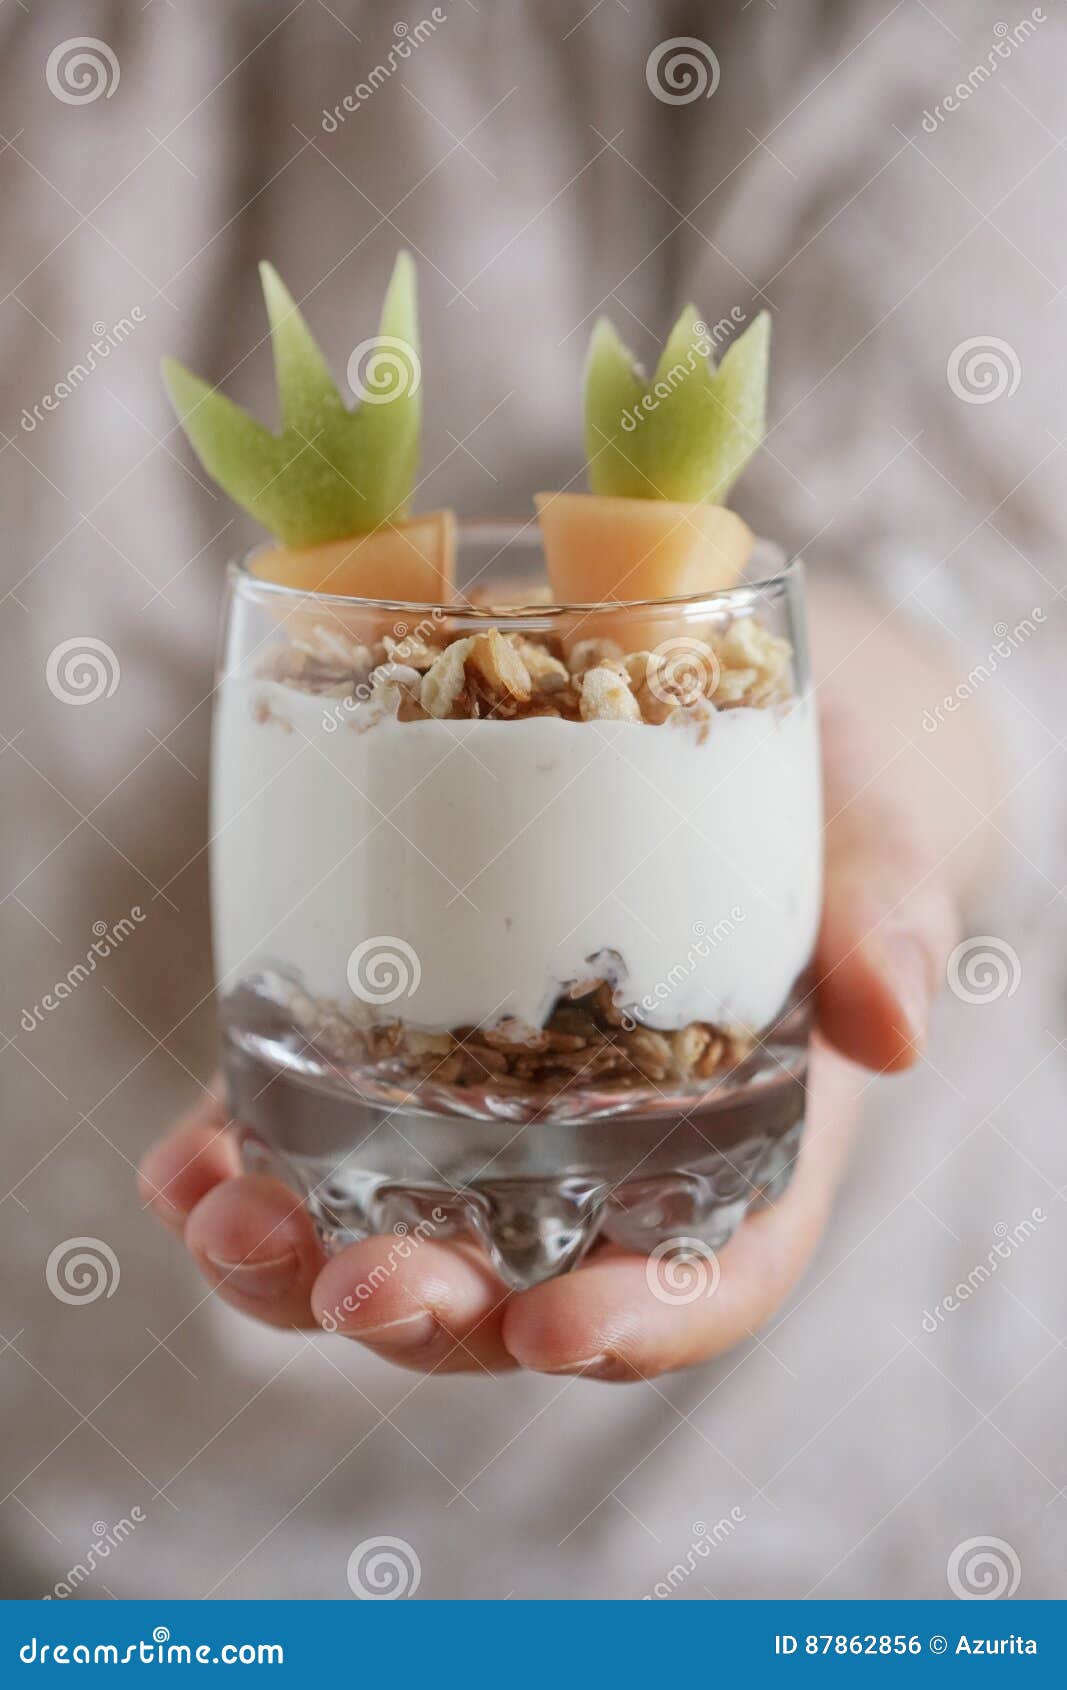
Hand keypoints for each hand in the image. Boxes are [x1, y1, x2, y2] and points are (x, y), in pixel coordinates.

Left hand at [139, 587, 989, 1379]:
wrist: (739, 730)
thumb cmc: (831, 798)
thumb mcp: (876, 842)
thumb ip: (887, 923)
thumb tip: (894, 1029)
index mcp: (746, 1145)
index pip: (706, 1280)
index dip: (638, 1324)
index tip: (556, 1325)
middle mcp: (615, 1160)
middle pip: (521, 1287)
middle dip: (429, 1307)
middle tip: (353, 1283)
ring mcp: (501, 1116)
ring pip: (401, 1234)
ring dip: (301, 1261)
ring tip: (219, 1215)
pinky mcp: (408, 1051)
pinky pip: (322, 1140)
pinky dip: (246, 1162)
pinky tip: (185, 1159)